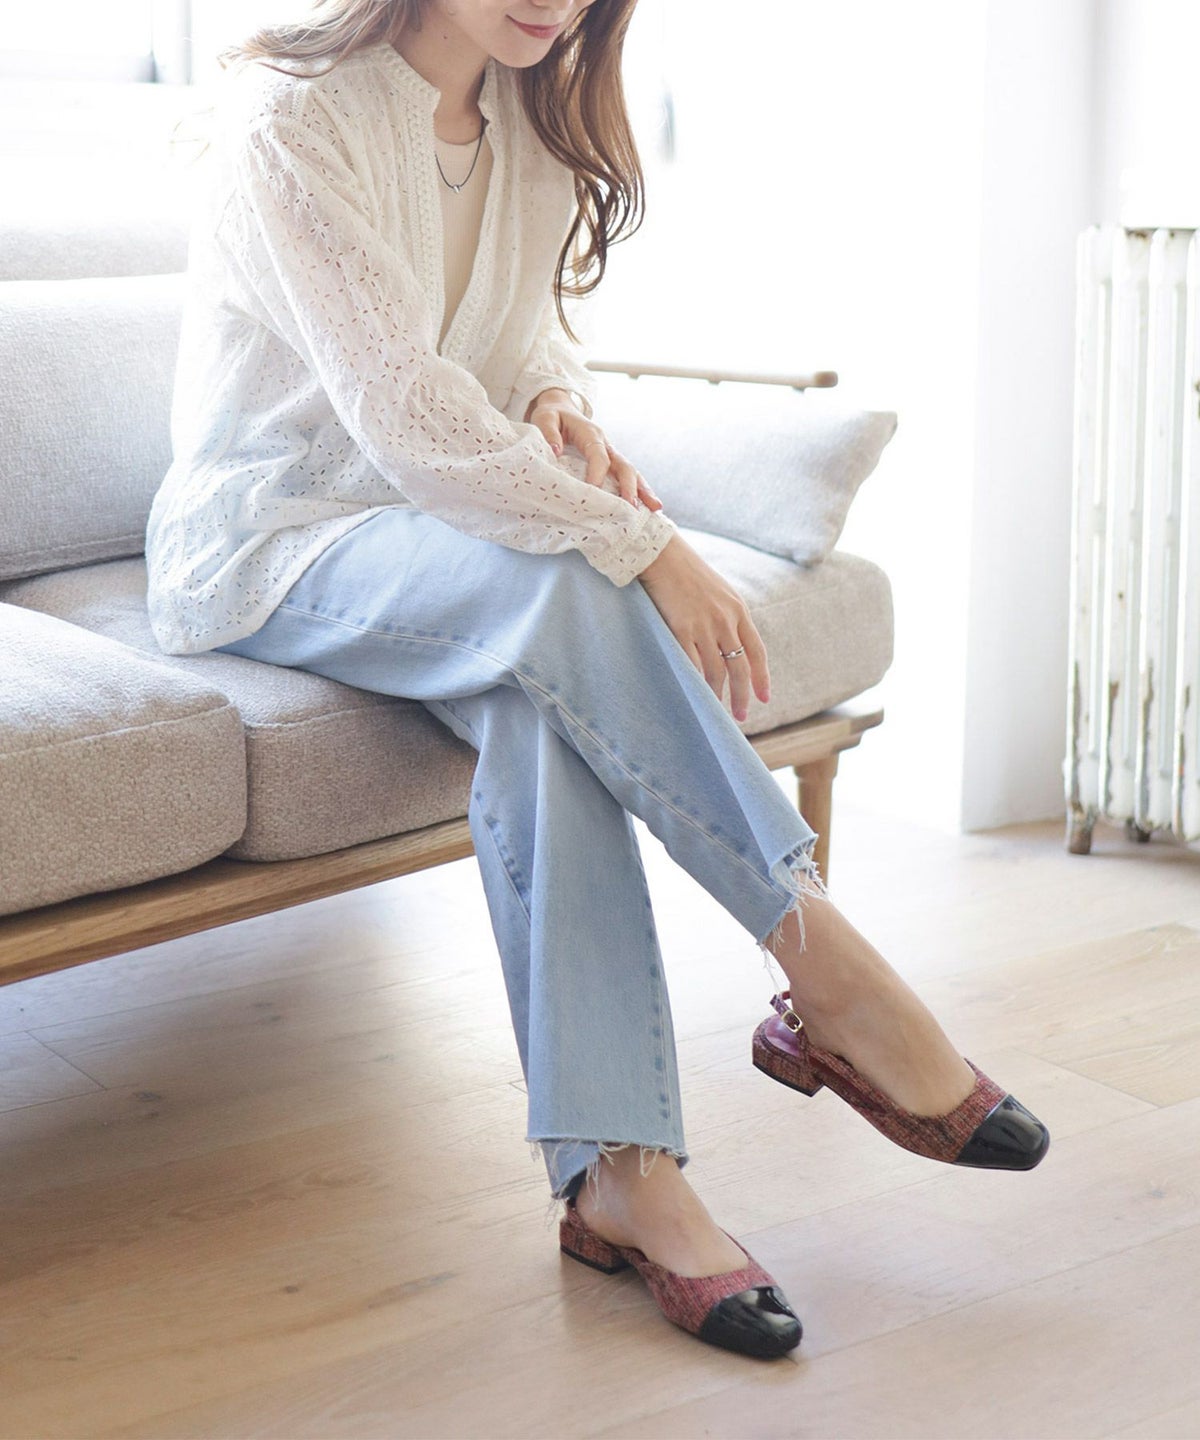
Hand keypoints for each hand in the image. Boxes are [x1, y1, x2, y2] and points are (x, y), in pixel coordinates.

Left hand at [526, 388, 661, 510]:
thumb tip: (555, 451)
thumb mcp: (544, 418)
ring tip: (655, 508)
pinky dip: (637, 491)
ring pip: (630, 472)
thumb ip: (548, 432)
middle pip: (623, 465)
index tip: (594, 490)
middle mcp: (605, 444)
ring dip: (643, 490)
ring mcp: (610, 454)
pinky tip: (647, 507)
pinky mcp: (610, 462)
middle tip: (632, 506)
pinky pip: (626, 477)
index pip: (598, 455)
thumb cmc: (552, 416)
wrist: (561, 409)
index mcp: (590, 434)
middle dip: (630, 486)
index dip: (598, 472)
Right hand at [637, 535, 769, 721]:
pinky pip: (691, 664)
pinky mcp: (681, 629)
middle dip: (741, 695)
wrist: (661, 553)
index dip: (761, 678)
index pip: (757, 651)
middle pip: (739, 667)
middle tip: (739, 716)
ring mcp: (704, 625)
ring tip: (714, 710)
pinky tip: (695, 695)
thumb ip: (727, 616)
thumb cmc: (686, 571)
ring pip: (716, 671)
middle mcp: (726, 620)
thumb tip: (728, 644)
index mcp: (738, 610)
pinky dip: (695, 683)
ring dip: (716, 695)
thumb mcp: (718, 591)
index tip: (764, 698)